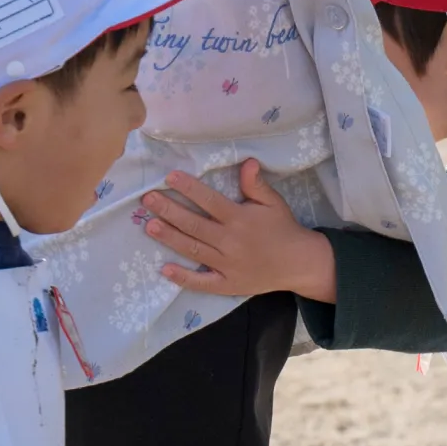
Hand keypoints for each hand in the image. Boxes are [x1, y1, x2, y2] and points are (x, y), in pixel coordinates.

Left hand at [141, 160, 338, 302]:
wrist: (299, 263)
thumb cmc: (283, 229)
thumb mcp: (274, 203)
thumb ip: (256, 184)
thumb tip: (247, 162)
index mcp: (240, 219)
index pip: (210, 201)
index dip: (189, 189)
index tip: (169, 178)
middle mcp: (230, 241)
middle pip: (194, 225)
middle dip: (169, 211)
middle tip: (147, 200)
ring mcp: (227, 264)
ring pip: (193, 250)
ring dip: (170, 238)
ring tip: (149, 226)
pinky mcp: (227, 284)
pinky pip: (202, 282)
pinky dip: (183, 278)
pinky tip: (164, 269)